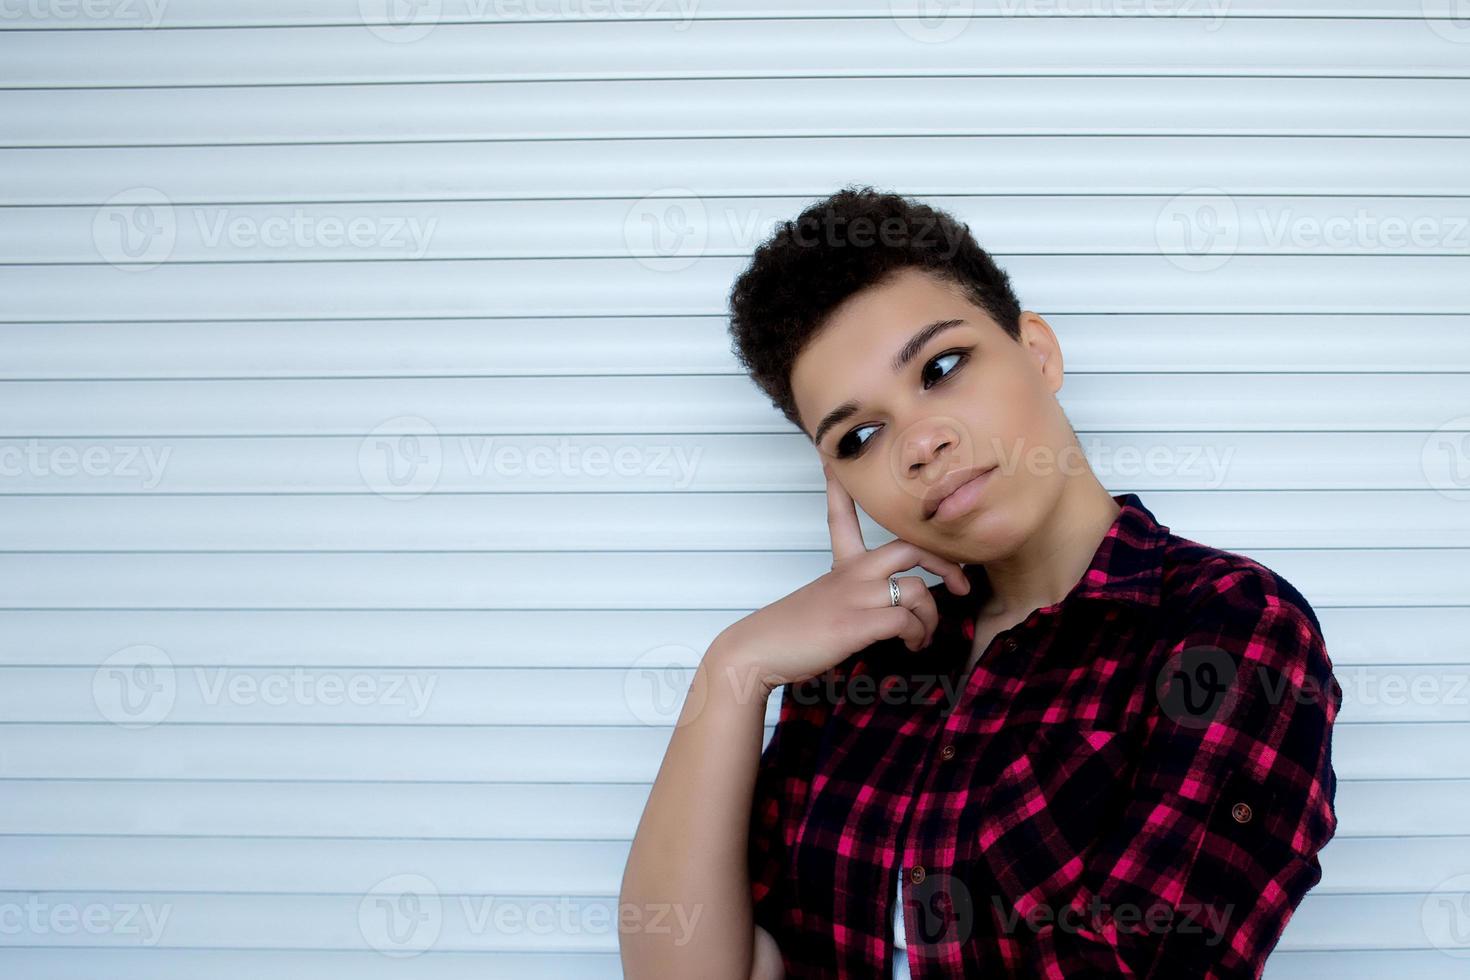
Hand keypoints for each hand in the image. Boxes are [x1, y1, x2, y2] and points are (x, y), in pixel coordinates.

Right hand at [715, 461, 969, 695]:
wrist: (757, 650)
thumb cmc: (790, 633)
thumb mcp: (821, 603)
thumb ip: (850, 597)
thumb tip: (876, 608)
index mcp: (841, 566)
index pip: (842, 515)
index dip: (843, 486)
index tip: (836, 460)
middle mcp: (851, 573)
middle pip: (909, 548)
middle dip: (945, 563)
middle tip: (963, 583)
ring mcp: (855, 595)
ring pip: (917, 591)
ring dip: (930, 618)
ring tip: (921, 636)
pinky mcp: (857, 622)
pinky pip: (906, 620)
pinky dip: (916, 634)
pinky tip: (910, 644)